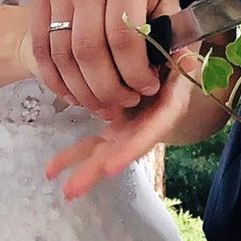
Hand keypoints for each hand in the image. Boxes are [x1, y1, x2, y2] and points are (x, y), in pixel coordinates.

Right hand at [29, 0, 179, 119]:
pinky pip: (43, 50)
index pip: (124, 38)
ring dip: (83, 90)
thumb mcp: (169, 0)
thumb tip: (181, 72)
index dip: (135, 73)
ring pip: (64, 55)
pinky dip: (56, 80)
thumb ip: (173, 36)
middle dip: (108, 89)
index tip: (147, 88)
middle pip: (89, 51)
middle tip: (124, 103)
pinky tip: (75, 95)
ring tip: (103, 105)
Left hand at [46, 51, 204, 200]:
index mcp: (169, 107)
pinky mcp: (115, 127)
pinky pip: (92, 143)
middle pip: (122, 150)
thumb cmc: (177, 51)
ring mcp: (130, 129)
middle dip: (95, 170)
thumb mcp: (184, 52)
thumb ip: (184, 61)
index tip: (110, 167)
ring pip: (104, 152)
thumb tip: (189, 62)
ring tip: (56, 183)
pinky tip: (51, 170)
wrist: (169, 55)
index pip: (151, 132)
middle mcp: (149, 125)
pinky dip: (72, 156)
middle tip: (72, 190)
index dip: (131, 149)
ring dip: (80, 169)